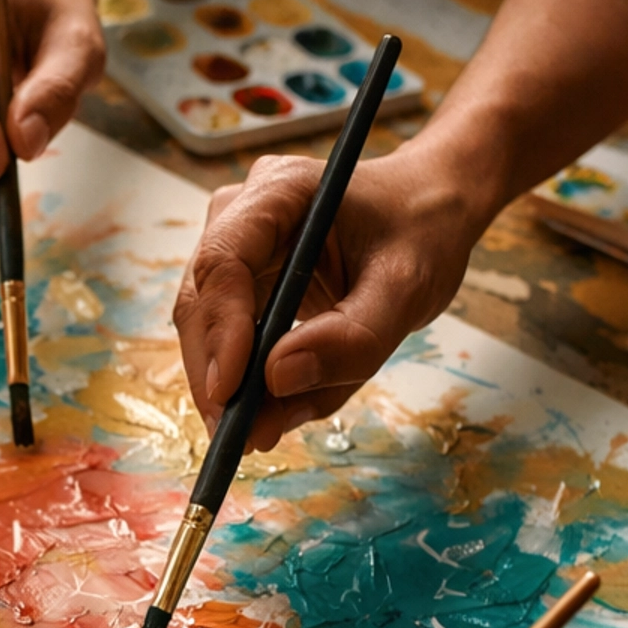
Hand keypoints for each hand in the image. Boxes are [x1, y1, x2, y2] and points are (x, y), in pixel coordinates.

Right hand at [173, 142, 487, 450]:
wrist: (426, 214)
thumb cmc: (421, 233)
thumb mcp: (408, 286)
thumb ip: (353, 336)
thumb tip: (278, 379)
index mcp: (279, 191)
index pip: (224, 262)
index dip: (219, 331)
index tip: (230, 393)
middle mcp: (241, 215)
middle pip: (201, 302)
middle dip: (215, 374)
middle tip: (238, 436)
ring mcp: (235, 249)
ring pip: (205, 328)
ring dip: (226, 386)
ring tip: (258, 433)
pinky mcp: (241, 284)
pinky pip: (227, 339)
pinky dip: (244, 381)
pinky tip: (268, 412)